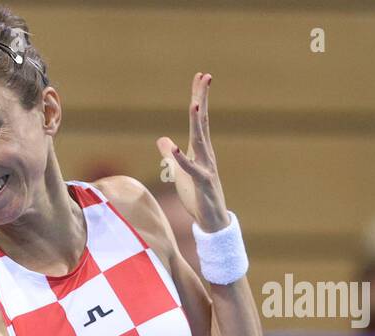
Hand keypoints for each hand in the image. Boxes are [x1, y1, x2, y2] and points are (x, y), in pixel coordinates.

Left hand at [156, 72, 229, 231]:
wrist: (212, 221)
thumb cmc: (197, 196)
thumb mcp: (179, 173)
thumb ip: (171, 156)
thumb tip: (162, 139)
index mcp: (200, 150)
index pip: (199, 120)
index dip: (198, 98)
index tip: (200, 76)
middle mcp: (206, 154)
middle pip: (203, 122)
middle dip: (202, 99)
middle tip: (205, 76)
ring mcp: (206, 167)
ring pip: (201, 141)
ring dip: (198, 123)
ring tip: (195, 104)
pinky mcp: (202, 183)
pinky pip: (190, 169)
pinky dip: (181, 158)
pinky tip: (174, 147)